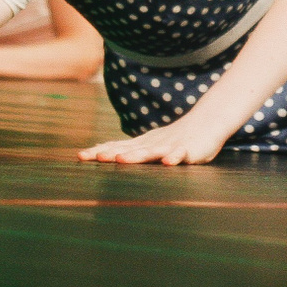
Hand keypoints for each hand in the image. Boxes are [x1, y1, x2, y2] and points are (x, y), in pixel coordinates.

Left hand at [78, 115, 227, 165]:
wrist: (206, 123)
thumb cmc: (176, 138)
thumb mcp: (150, 144)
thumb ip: (130, 150)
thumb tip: (103, 152)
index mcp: (142, 144)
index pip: (117, 147)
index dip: (100, 151)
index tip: (80, 156)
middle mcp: (152, 145)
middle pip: (129, 150)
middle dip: (112, 153)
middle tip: (94, 157)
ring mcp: (169, 147)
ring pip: (151, 152)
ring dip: (136, 156)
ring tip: (121, 160)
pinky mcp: (187, 151)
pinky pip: (179, 155)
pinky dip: (173, 157)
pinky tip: (167, 163)